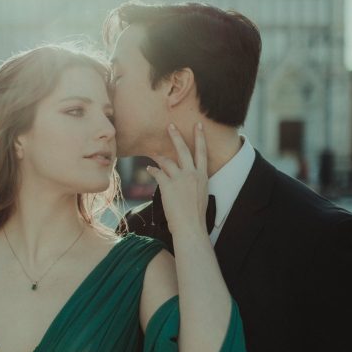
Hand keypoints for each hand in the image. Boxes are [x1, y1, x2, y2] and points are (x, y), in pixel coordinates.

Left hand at [147, 123, 207, 237]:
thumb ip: (195, 184)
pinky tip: (149, 169)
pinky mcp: (168, 185)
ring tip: (153, 153)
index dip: (200, 138)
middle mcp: (192, 174)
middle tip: (170, 126)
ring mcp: (180, 179)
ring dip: (159, 156)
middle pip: (183, 150)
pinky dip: (152, 170)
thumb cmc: (195, 215)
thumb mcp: (200, 195)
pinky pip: (157, 173)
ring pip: (167, 161)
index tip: (198, 125)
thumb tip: (187, 180)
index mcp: (203, 176)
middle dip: (176, 136)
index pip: (202, 152)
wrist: (190, 226)